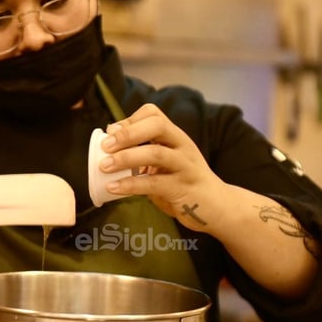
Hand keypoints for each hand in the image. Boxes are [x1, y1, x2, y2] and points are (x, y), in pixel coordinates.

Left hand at [98, 104, 226, 232]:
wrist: (217, 207)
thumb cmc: (184, 183)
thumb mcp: (167, 163)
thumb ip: (145, 153)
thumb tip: (110, 146)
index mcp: (176, 137)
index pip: (154, 114)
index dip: (130, 120)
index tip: (111, 133)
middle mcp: (182, 146)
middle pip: (157, 126)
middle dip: (128, 133)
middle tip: (105, 146)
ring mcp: (185, 166)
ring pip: (156, 154)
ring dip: (126, 158)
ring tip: (104, 166)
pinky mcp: (183, 188)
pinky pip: (154, 183)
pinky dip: (131, 185)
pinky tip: (113, 188)